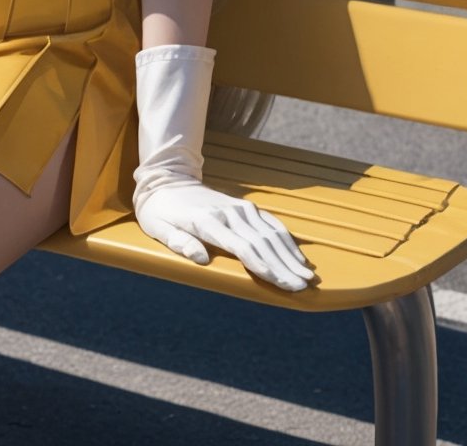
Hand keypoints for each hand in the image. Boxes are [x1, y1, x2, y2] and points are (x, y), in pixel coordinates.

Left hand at [132, 42, 315, 291]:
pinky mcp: (244, 207)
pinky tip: (297, 256)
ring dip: (290, 255)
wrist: (166, 180)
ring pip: (270, 233)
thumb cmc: (160, 210)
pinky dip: (286, 240)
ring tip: (308, 276)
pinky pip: (270, 223)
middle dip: (284, 266)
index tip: (280, 282)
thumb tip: (201, 259)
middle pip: (261, 243)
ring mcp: (239, 208)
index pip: (240, 247)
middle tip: (303, 286)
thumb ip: (179, 242)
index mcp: (207, 221)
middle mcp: (228, 213)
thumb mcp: (158, 227)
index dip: (261, 265)